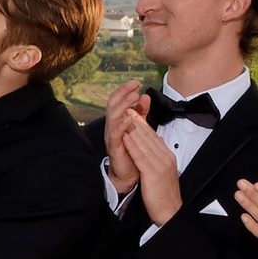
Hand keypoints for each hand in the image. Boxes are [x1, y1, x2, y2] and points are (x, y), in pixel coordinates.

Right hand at [103, 78, 151, 193]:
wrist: (129, 175)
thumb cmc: (133, 152)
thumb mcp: (138, 128)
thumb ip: (141, 113)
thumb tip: (145, 95)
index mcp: (117, 121)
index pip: (117, 100)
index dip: (124, 90)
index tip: (136, 82)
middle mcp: (112, 126)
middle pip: (112, 104)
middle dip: (122, 93)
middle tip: (134, 85)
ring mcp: (112, 137)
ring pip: (112, 116)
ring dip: (123, 105)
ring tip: (133, 97)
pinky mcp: (114, 148)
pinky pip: (115, 134)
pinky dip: (121, 125)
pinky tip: (129, 119)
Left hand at [120, 111, 182, 223]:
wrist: (170, 212)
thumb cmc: (164, 194)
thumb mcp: (162, 171)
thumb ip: (158, 157)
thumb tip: (155, 144)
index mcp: (167, 156)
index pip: (153, 136)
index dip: (142, 123)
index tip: (133, 112)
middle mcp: (165, 157)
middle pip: (149, 136)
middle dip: (137, 121)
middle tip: (127, 107)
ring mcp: (160, 164)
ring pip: (144, 143)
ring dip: (133, 128)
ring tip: (123, 116)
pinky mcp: (152, 173)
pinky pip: (140, 156)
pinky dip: (132, 145)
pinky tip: (125, 136)